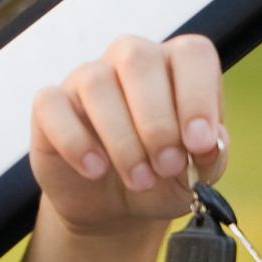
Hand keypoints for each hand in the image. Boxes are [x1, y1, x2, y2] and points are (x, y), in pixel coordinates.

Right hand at [28, 34, 226, 236]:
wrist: (116, 208)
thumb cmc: (162, 178)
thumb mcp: (197, 175)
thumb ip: (211, 155)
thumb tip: (210, 142)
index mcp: (176, 68)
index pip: (192, 54)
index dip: (198, 95)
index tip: (199, 143)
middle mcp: (132, 62)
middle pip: (139, 59)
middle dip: (157, 121)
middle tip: (168, 166)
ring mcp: (88, 78)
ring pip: (97, 82)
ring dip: (122, 138)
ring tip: (139, 179)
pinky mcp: (51, 106)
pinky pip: (52, 104)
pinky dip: (75, 141)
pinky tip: (95, 169)